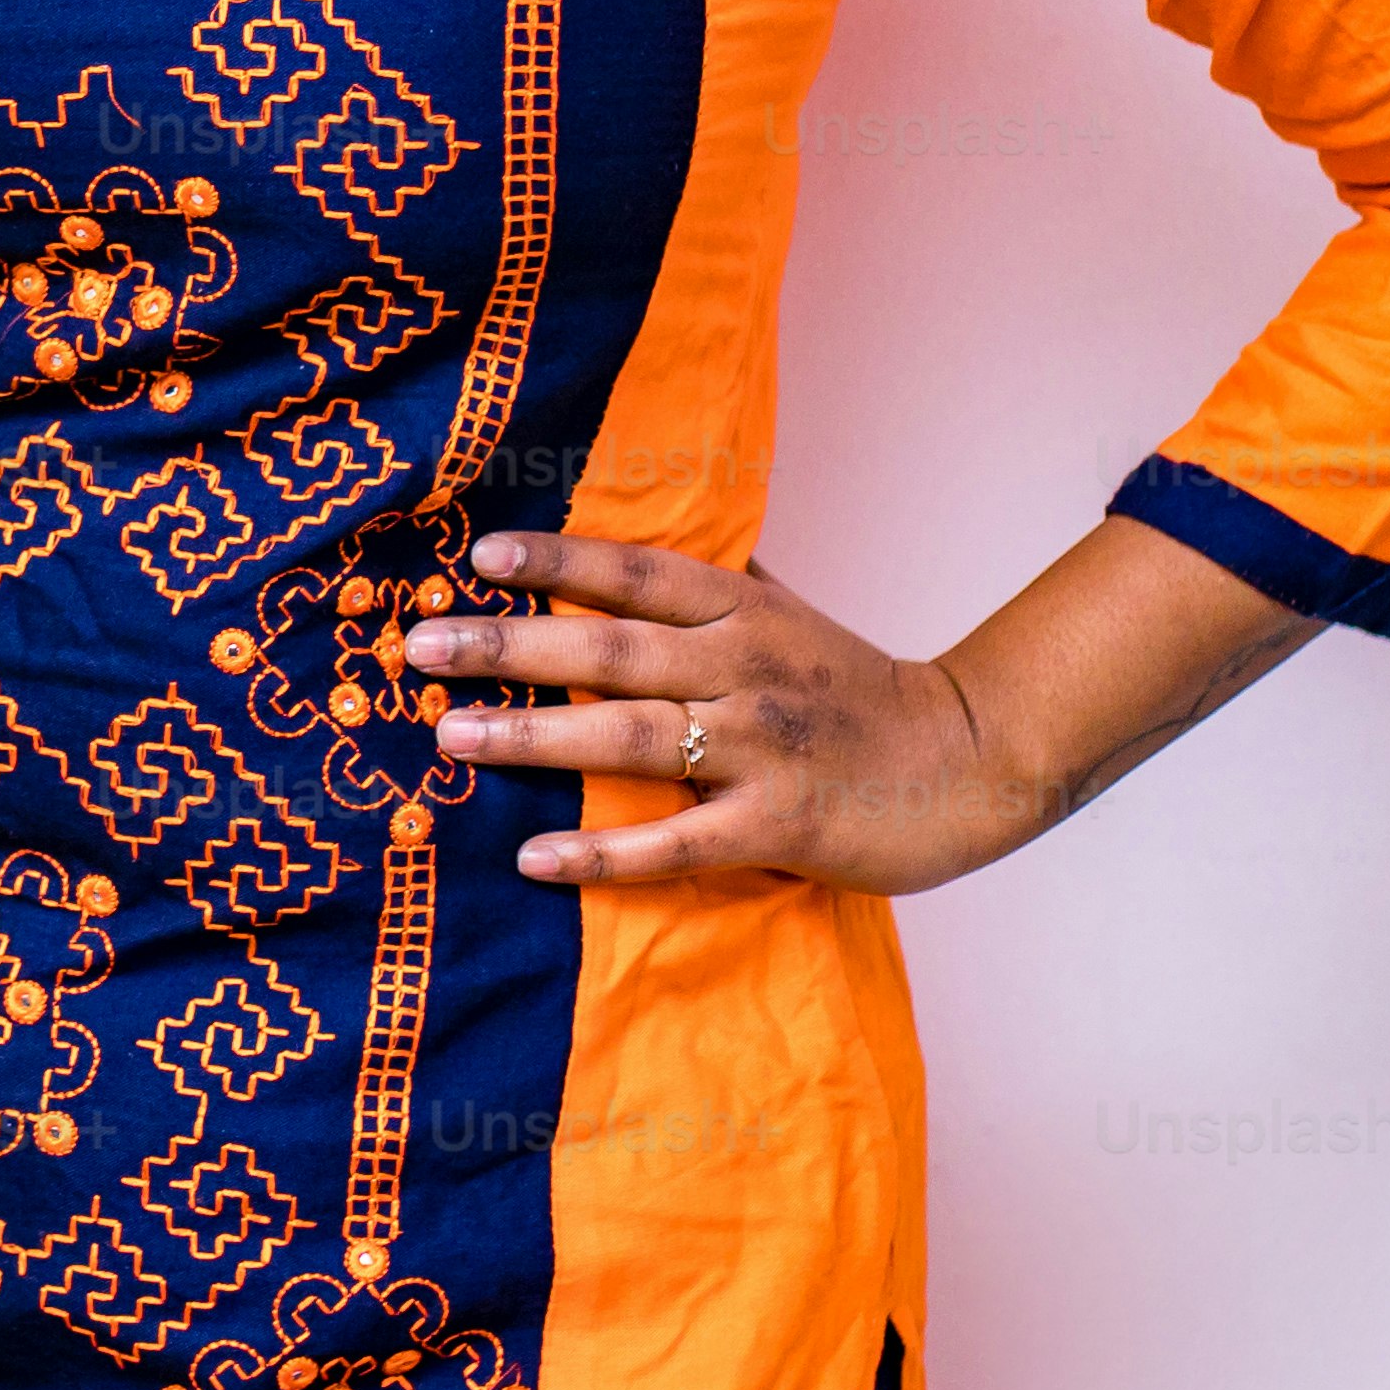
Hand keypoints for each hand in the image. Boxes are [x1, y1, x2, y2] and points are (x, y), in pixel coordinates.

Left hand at [411, 527, 1053, 894]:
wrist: (969, 763)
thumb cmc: (860, 690)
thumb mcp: (790, 617)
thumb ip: (717, 581)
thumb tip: (634, 534)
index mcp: (746, 612)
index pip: (637, 573)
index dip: (559, 561)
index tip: (480, 556)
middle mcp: (747, 669)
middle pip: (611, 651)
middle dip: (508, 647)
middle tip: (420, 648)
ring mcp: (762, 748)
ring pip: (629, 738)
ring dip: (532, 738)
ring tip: (449, 737)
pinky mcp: (778, 826)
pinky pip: (674, 841)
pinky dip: (602, 850)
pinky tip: (534, 856)